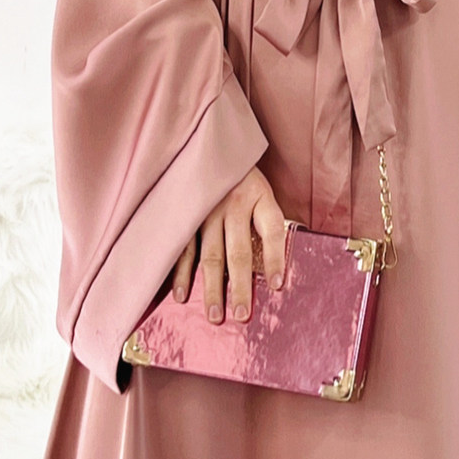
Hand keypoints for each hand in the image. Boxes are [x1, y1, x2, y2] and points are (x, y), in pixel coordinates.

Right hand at [172, 166, 287, 322]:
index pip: (272, 230)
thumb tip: (277, 265)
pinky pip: (183, 249)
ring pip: (210, 256)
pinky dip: (181, 273)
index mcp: (259, 196)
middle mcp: (232, 205)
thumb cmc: (242, 176)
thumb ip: (267, 221)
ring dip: (212, 288)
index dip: (275, 259)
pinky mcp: (185, 215)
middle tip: (241, 316)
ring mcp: (206, 211)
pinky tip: (182, 296)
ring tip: (215, 316)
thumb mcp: (263, 189)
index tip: (277, 286)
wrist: (208, 142)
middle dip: (240, 286)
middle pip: (239, 252)